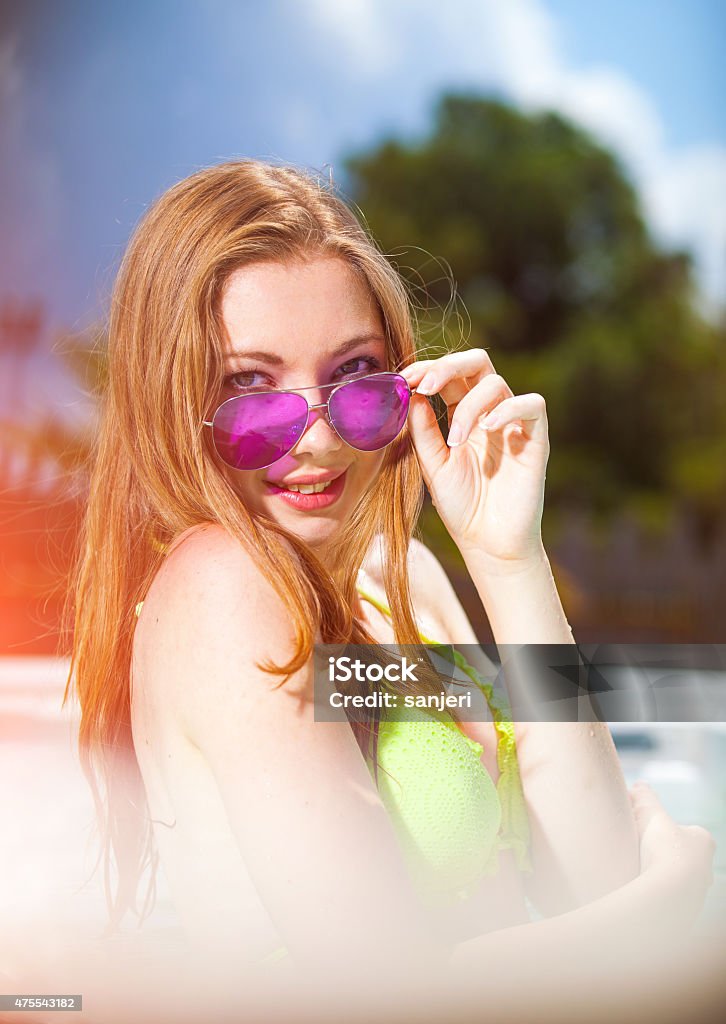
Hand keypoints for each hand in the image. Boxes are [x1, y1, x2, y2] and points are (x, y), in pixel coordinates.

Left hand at [400, 348, 549, 563]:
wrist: (488, 543)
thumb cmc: (461, 506)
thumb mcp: (432, 465)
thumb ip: (423, 430)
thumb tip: (411, 393)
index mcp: (463, 415)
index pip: (448, 375)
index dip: (426, 370)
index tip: (401, 380)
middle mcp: (489, 413)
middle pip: (476, 362)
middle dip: (447, 365)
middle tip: (423, 385)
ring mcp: (513, 424)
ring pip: (497, 383)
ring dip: (469, 405)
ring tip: (455, 440)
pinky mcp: (535, 439)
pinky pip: (532, 405)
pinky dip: (509, 408)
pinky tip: (489, 427)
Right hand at [630, 781, 715, 928]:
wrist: (669, 895)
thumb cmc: (666, 851)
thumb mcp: (652, 816)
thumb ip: (645, 799)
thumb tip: (639, 784)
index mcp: (703, 841)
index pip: (685, 830)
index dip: (662, 827)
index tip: (644, 828)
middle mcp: (705, 868)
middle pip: (680, 854)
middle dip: (660, 851)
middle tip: (638, 848)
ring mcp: (696, 892)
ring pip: (674, 877)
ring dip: (656, 872)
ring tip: (634, 868)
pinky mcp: (683, 909)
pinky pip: (667, 896)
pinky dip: (653, 890)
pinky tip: (637, 887)